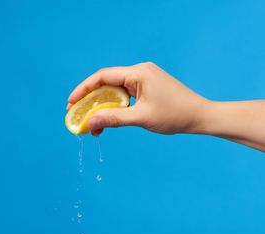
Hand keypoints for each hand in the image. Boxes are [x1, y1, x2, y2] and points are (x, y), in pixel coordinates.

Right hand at [67, 62, 208, 135]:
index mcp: (138, 73)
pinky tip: (109, 119)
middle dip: (92, 101)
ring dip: (104, 107)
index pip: (103, 77)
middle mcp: (140, 72)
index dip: (84, 89)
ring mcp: (144, 80)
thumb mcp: (141, 118)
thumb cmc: (175, 115)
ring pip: (116, 92)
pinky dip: (116, 107)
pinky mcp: (147, 88)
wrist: (199, 116)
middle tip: (78, 116)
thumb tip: (90, 122)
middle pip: (107, 84)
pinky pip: (126, 96)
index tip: (70, 102)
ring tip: (94, 125)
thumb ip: (114, 119)